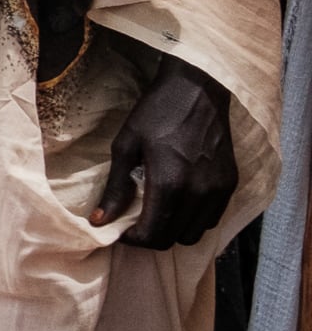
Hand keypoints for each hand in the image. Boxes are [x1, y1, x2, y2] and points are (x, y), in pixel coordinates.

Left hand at [96, 59, 235, 248]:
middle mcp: (199, 193)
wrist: (198, 90)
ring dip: (173, 230)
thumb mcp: (126, 146)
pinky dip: (193, 219)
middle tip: (135, 222)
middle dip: (151, 237)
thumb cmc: (156, 113)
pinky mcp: (231, 183)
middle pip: (174, 239)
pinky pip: (212, 218)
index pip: (153, 234)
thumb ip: (115, 188)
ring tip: (156, 213)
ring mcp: (219, 189)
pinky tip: (178, 202)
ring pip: (195, 233)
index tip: (120, 231)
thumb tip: (99, 221)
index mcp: (170, 184)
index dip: (133, 240)